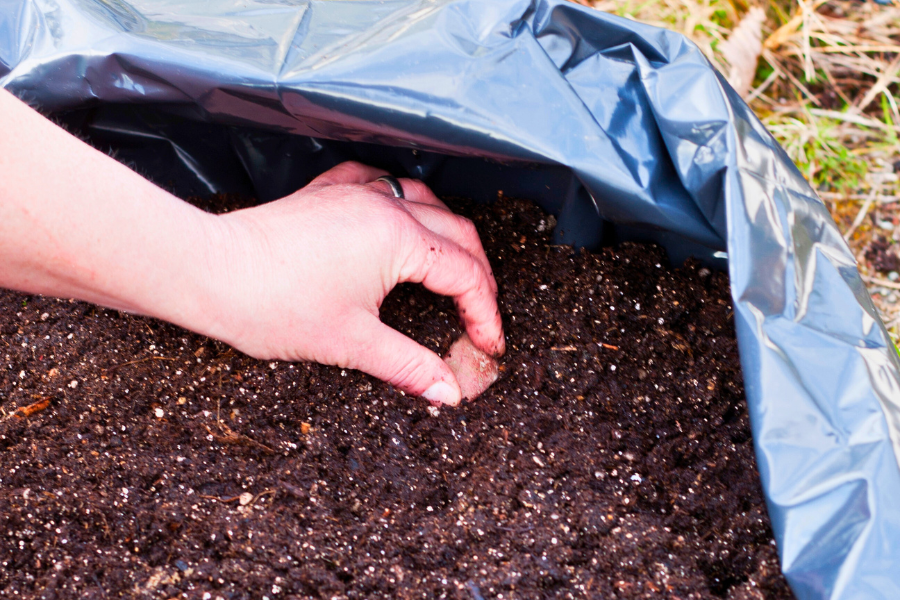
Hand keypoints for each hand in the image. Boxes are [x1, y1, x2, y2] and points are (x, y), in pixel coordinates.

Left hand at [203, 161, 504, 405]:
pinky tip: (399, 217)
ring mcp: (354, 192)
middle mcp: (384, 206)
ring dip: (448, 234)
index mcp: (400, 239)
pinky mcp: (326, 192)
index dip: (485, 313)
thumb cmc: (274, 305)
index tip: (488, 344)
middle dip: (478, 275)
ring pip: (425, 201)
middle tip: (481, 314)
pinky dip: (402, 202)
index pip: (465, 275)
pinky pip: (380, 184)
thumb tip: (449, 393)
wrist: (208, 272)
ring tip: (454, 268)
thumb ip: (409, 366)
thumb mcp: (351, 343)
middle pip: (457, 233)